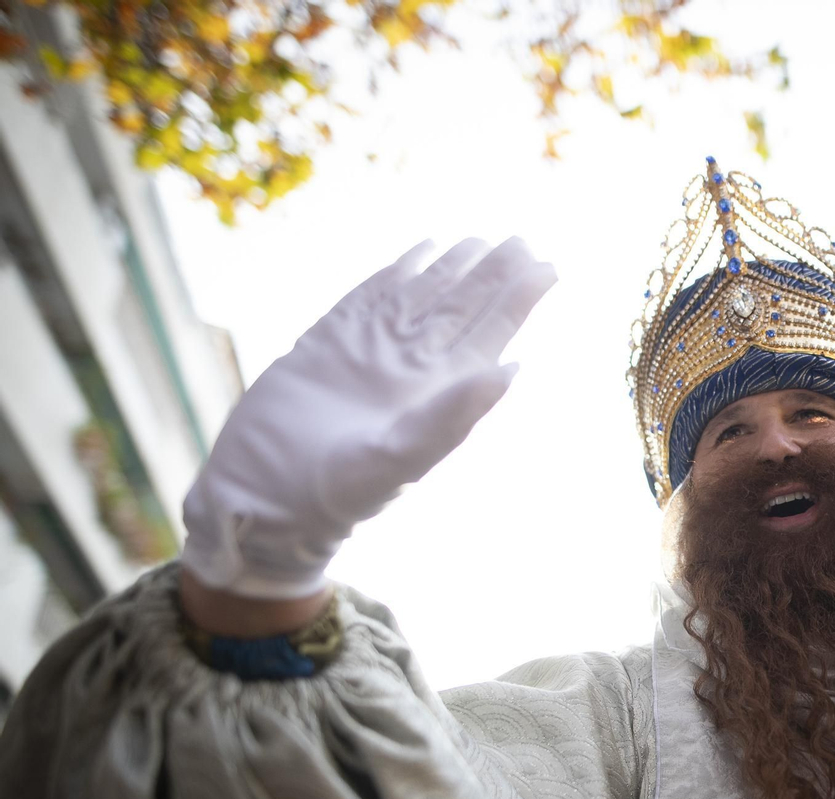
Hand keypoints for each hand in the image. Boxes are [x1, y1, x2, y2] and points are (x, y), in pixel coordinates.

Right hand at [181, 237, 555, 598]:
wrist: (263, 499)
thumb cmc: (336, 495)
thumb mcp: (401, 457)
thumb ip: (454, 415)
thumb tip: (512, 369)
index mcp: (439, 394)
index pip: (490, 334)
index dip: (518, 300)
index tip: (548, 266)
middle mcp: (411, 368)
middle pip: (464, 307)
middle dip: (495, 274)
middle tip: (524, 240)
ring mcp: (370, 351)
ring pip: (422, 296)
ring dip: (453, 268)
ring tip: (484, 242)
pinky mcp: (325, 342)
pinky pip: (369, 296)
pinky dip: (396, 273)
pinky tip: (421, 250)